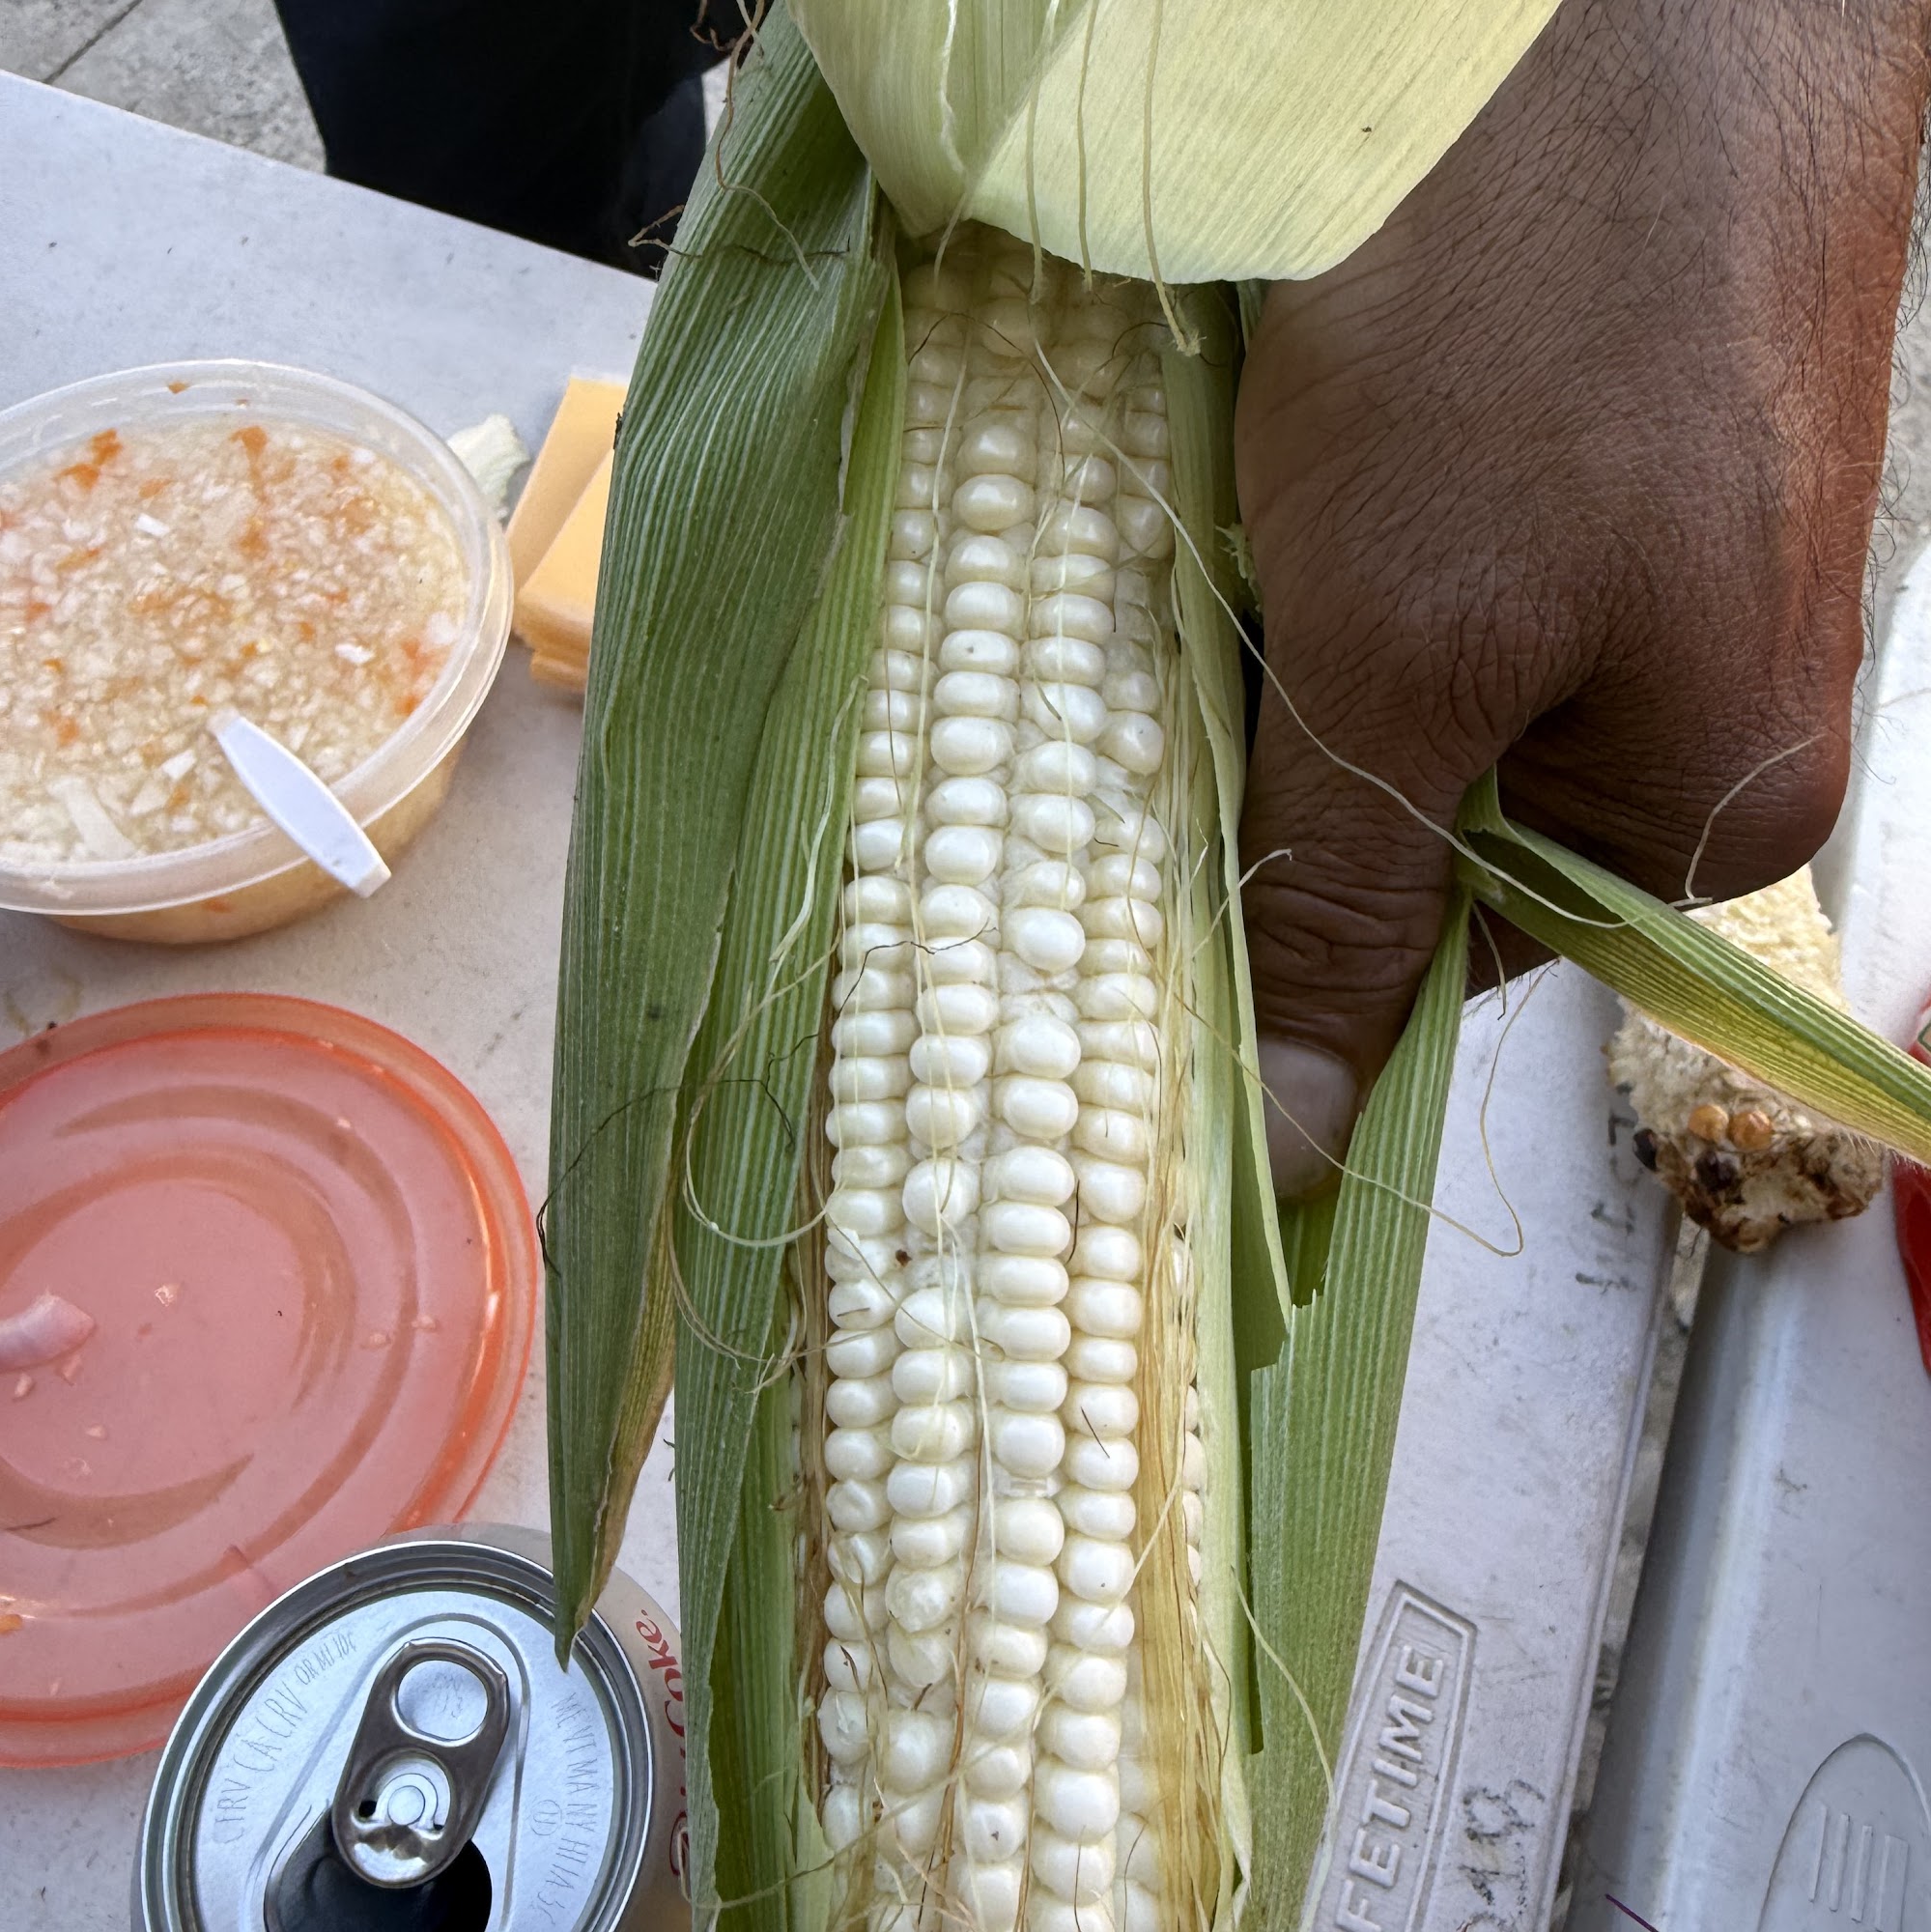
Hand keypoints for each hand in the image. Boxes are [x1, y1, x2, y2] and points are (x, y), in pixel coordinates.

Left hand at [1232, 0, 1930, 1193]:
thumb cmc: (1531, 319)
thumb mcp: (1403, 654)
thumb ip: (1347, 899)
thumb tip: (1314, 1160)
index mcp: (1710, 801)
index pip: (1452, 946)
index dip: (1295, 910)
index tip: (1161, 866)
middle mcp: (1718, 699)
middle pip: (1437, 808)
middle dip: (1295, 750)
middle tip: (1186, 662)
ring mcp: (1674, 564)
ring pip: (1428, 678)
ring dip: (1308, 633)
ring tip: (1244, 537)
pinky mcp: (1614, 451)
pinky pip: (1447, 561)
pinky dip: (1344, 537)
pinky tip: (1291, 468)